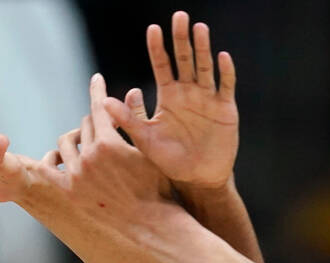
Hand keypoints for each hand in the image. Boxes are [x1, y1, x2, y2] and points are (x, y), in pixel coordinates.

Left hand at [31, 74, 172, 212]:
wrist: (149, 227)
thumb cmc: (156, 189)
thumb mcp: (149, 152)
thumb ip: (136, 120)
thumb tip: (132, 89)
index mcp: (109, 143)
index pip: (98, 107)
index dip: (98, 91)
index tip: (96, 79)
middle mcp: (88, 157)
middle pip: (84, 126)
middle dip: (94, 124)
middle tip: (101, 127)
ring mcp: (75, 176)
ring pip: (65, 144)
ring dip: (75, 140)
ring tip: (84, 145)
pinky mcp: (68, 193)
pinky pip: (46, 169)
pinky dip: (49, 160)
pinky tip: (56, 159)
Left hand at [103, 11, 237, 188]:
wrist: (198, 178)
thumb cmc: (170, 160)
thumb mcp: (146, 140)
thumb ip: (129, 120)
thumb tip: (104, 101)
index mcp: (169, 96)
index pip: (162, 65)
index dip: (158, 48)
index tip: (153, 29)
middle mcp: (188, 92)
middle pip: (185, 59)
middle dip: (181, 39)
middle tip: (179, 16)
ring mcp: (208, 98)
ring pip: (205, 67)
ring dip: (203, 48)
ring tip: (199, 28)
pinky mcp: (226, 108)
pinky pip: (226, 86)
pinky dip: (225, 72)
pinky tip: (222, 57)